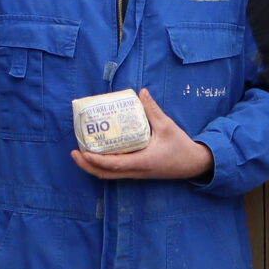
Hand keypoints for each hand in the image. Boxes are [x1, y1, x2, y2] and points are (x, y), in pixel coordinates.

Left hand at [70, 89, 214, 182]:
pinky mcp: (138, 172)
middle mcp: (137, 171)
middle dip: (87, 165)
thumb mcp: (167, 125)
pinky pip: (117, 172)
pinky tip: (98, 153)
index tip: (83, 151)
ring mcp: (137, 174)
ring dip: (93, 167)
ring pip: (110, 175)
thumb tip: (141, 92)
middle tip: (74, 152)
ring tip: (81, 153)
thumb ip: (153, 110)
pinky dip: (104, 166)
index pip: (114, 165)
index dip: (96, 160)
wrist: (194, 164)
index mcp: (143, 161)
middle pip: (106, 174)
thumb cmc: (181, 146)